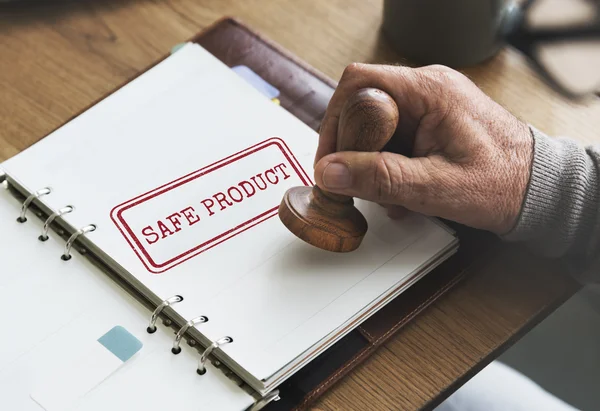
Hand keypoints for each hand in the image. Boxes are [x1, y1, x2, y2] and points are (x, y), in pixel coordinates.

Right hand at [313, 63, 533, 234]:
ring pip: (376, 127)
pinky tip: (402, 190)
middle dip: (354, 150)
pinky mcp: (431, 122)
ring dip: (372, 163)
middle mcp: (428, 89)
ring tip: (390, 194)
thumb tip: (330, 172)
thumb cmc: (502, 183)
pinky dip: (388, 165)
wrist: (538, 190)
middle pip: (363, 107)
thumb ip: (379, 178)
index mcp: (430, 91)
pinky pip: (394, 137)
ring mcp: (430, 105)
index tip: (330, 160)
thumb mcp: (435, 187)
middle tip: (357, 184)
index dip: (335, 122)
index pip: (359, 85)